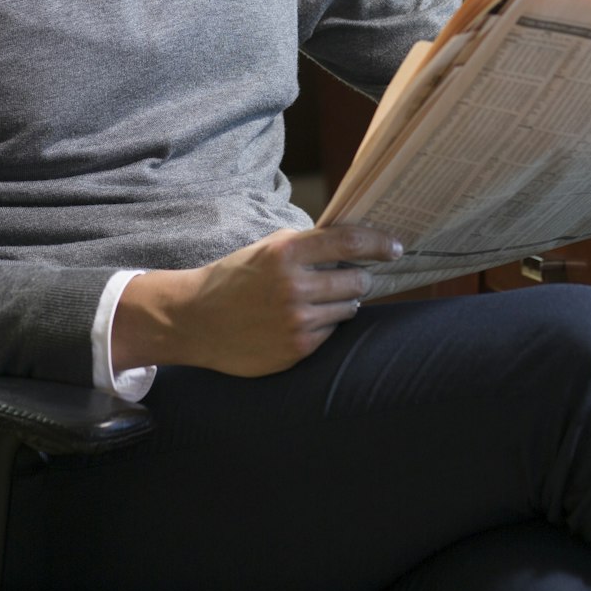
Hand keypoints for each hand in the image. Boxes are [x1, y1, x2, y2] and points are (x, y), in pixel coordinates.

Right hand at [112, 225, 402, 376]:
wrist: (196, 320)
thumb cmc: (234, 278)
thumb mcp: (267, 249)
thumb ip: (307, 245)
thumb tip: (355, 244)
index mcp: (286, 252)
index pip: (350, 242)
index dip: (380, 244)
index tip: (395, 247)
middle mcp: (294, 286)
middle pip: (357, 279)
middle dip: (358, 277)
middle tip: (351, 277)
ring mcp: (297, 320)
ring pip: (347, 307)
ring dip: (340, 302)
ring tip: (314, 300)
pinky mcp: (297, 348)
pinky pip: (331, 332)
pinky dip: (324, 324)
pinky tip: (300, 321)